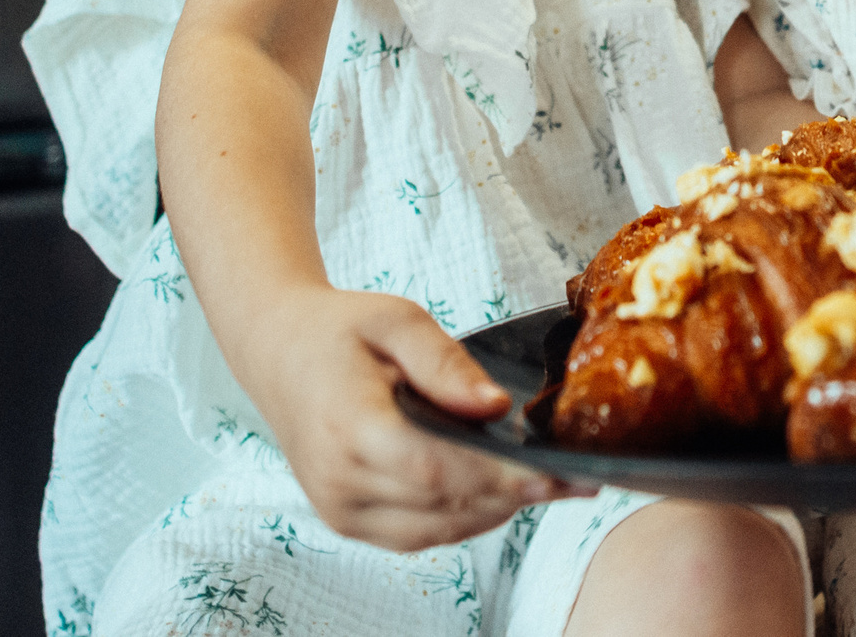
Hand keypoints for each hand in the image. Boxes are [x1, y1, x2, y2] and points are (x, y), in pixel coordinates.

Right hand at [244, 287, 587, 551]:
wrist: (277, 350)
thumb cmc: (339, 329)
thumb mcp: (397, 319)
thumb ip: (446, 363)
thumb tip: (495, 407)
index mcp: (350, 426)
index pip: (436, 468)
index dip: (500, 476)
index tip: (556, 472)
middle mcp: (339, 479)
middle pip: (444, 502)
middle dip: (517, 493)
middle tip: (578, 479)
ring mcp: (338, 507)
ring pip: (436, 528)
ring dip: (496, 511)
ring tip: (553, 488)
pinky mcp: (344, 519)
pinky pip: (416, 534)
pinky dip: (463, 518)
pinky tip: (502, 496)